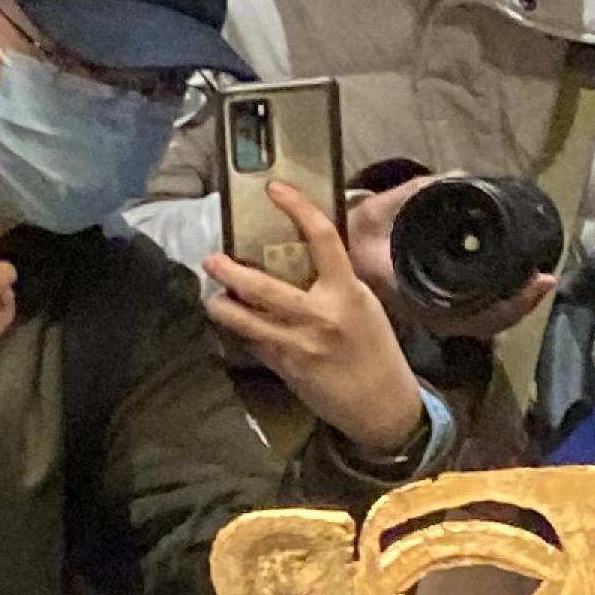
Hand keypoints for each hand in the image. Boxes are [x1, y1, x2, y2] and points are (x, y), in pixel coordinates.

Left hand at [204, 182, 422, 449]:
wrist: (382, 405)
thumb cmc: (378, 352)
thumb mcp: (366, 308)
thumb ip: (337, 284)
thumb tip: (307, 259)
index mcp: (347, 293)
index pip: (323, 239)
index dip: (297, 208)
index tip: (275, 190)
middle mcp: (320, 315)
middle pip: (261, 286)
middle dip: (229, 271)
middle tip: (212, 259)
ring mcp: (298, 344)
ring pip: (244, 320)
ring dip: (221, 306)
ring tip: (214, 298)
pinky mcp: (285, 368)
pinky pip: (252, 345)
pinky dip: (240, 333)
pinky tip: (235, 327)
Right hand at [346, 175, 554, 340]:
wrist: (328, 264)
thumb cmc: (354, 240)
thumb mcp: (378, 212)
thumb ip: (416, 194)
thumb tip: (459, 177)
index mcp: (418, 297)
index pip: (474, 315)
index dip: (509, 305)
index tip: (537, 282)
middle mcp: (431, 312)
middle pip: (487, 322)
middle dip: (519, 305)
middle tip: (545, 280)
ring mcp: (435, 314)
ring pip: (482, 322)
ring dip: (512, 305)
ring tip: (536, 281)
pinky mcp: (436, 309)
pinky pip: (474, 315)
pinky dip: (497, 303)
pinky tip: (513, 282)